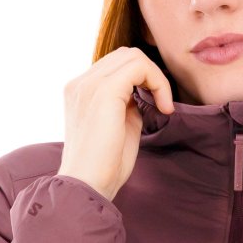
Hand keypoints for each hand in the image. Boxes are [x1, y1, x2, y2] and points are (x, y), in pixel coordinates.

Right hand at [57, 47, 174, 203]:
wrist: (86, 187)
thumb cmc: (103, 167)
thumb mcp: (118, 127)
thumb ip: (127, 105)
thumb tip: (144, 94)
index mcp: (80, 91)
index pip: (115, 66)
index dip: (142, 80)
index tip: (155, 106)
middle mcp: (80, 83)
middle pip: (125, 55)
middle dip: (150, 75)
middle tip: (161, 104)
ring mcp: (89, 84)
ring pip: (133, 56)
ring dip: (155, 77)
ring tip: (163, 106)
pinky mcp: (104, 91)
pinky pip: (139, 67)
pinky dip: (158, 82)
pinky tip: (163, 107)